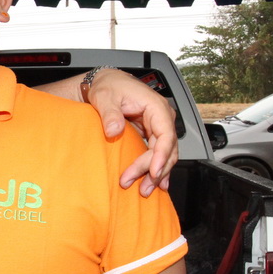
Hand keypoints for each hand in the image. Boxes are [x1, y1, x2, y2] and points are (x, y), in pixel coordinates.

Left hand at [85, 69, 177, 195]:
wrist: (107, 82)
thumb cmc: (109, 86)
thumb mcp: (105, 96)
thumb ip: (110, 113)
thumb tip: (114, 131)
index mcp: (156, 107)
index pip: (166, 135)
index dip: (161, 155)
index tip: (152, 171)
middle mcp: (162, 117)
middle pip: (167, 149)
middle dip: (155, 170)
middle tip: (141, 187)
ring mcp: (158, 126)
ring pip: (165, 154)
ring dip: (157, 173)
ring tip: (146, 190)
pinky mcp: (152, 133)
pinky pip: (158, 153)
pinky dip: (156, 168)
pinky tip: (156, 183)